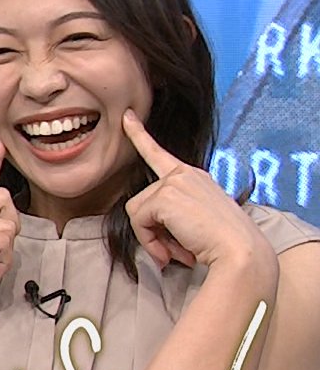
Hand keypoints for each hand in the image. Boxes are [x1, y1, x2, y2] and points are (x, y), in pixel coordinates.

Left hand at [123, 110, 272, 277]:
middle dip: (151, 229)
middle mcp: (184, 174)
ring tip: (175, 252)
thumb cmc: (224, 243)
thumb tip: (153, 232)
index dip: (139, 135)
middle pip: (142, 200)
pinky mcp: (165, 196)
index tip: (127, 117)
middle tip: (172, 251)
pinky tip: (171, 252)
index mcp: (194, 177)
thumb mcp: (198, 220)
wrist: (242, 252)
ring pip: (138, 212)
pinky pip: (139, 220)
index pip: (159, 154)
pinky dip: (149, 241)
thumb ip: (174, 215)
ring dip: (150, 237)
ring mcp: (174, 182)